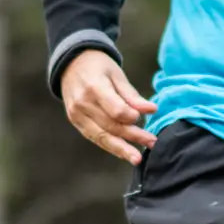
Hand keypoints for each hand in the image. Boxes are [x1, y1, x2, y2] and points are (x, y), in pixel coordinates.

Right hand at [60, 48, 156, 163]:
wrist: (71, 64)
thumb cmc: (98, 67)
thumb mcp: (117, 74)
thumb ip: (132, 95)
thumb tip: (152, 110)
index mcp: (94, 87)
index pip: (115, 110)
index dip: (130, 117)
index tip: (142, 117)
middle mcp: (82, 104)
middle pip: (110, 126)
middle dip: (133, 136)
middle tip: (152, 143)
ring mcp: (76, 115)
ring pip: (101, 137)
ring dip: (122, 149)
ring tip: (137, 159)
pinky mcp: (76, 122)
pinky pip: (94, 138)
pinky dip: (110, 146)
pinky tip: (123, 153)